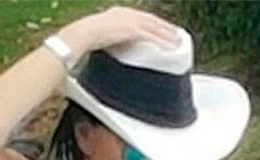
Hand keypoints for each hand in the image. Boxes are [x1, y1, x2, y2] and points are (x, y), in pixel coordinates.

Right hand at [56, 6, 179, 55]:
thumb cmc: (84, 37)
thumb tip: (109, 45)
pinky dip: (162, 42)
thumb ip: (108, 37)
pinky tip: (170, 48)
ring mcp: (130, 20)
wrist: (82, 34)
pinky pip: (151, 36)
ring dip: (168, 34)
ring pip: (155, 27)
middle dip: (165, 27)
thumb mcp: (99, 34)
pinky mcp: (132, 30)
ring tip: (178, 42)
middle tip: (176, 34)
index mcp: (119, 13)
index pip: (141, 17)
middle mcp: (127, 13)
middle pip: (151, 20)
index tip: (161, 29)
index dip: (153, 23)